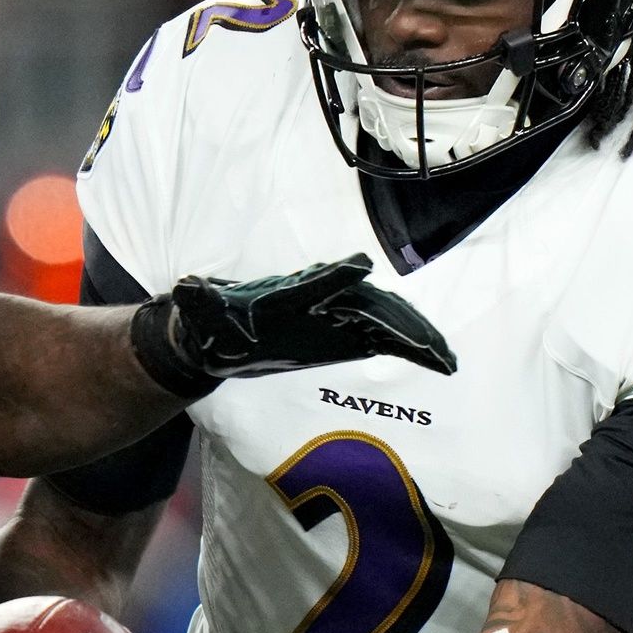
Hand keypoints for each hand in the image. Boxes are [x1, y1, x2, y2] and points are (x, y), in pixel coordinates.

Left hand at [154, 255, 457, 387]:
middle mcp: (321, 298)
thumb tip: (186, 287)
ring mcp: (338, 313)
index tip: (359, 268)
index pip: (315, 283)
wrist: (221, 327)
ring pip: (386, 319)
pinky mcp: (347, 332)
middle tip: (430, 347)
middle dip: (400, 323)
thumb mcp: (200, 313)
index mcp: (288, 295)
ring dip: (417, 337)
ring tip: (446, 361)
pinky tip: (438, 364)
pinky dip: (413, 347)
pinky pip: (387, 337)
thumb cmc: (212, 321)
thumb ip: (198, 301)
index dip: (333, 276)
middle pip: (368, 305)